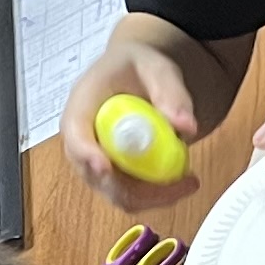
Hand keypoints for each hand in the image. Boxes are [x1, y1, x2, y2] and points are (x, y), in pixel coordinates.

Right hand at [63, 32, 205, 197]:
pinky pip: (132, 196)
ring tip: (189, 181)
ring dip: (154, 196)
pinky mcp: (114, 177)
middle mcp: (82, 143)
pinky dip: (157, 195)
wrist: (133, 76)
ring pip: (118, 195)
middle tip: (181, 180)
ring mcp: (96, 164)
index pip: (76, 137)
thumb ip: (171, 92)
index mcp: (81, 108)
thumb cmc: (136, 67)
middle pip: (98, 178)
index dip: (87, 155)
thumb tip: (187, 127)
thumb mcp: (156, 67)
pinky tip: (182, 180)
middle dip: (138, 189)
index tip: (106, 168)